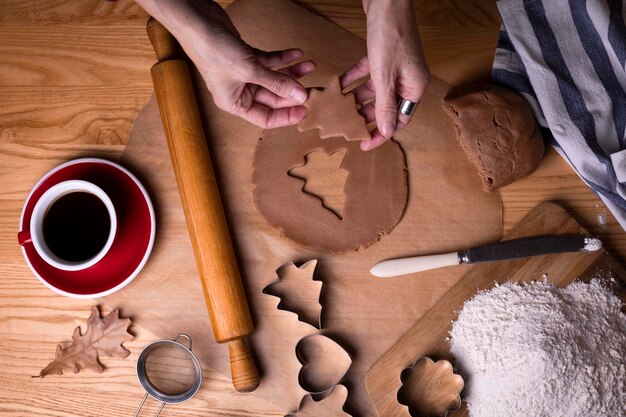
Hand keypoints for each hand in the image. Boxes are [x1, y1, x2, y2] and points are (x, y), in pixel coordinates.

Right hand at [137, 0, 315, 128]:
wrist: (198, 22)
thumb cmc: (214, 50)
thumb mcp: (250, 70)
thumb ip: (277, 84)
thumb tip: (300, 96)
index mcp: (235, 104)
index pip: (266, 118)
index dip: (287, 115)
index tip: (306, 111)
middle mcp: (239, 92)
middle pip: (273, 97)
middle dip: (292, 91)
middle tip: (313, 87)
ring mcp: (243, 74)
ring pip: (273, 78)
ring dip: (291, 72)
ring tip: (310, 66)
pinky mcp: (245, 57)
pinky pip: (269, 62)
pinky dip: (282, 58)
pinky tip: (297, 54)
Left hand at [341, 0, 429, 150]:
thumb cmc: (391, 34)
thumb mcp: (385, 74)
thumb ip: (384, 104)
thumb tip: (386, 130)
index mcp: (414, 87)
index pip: (398, 120)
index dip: (381, 134)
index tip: (363, 144)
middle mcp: (406, 80)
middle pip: (384, 107)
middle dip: (363, 116)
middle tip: (343, 126)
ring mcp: (394, 67)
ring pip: (373, 92)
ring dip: (354, 98)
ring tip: (336, 108)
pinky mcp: (382, 56)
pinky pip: (366, 74)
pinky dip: (352, 79)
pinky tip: (338, 85)